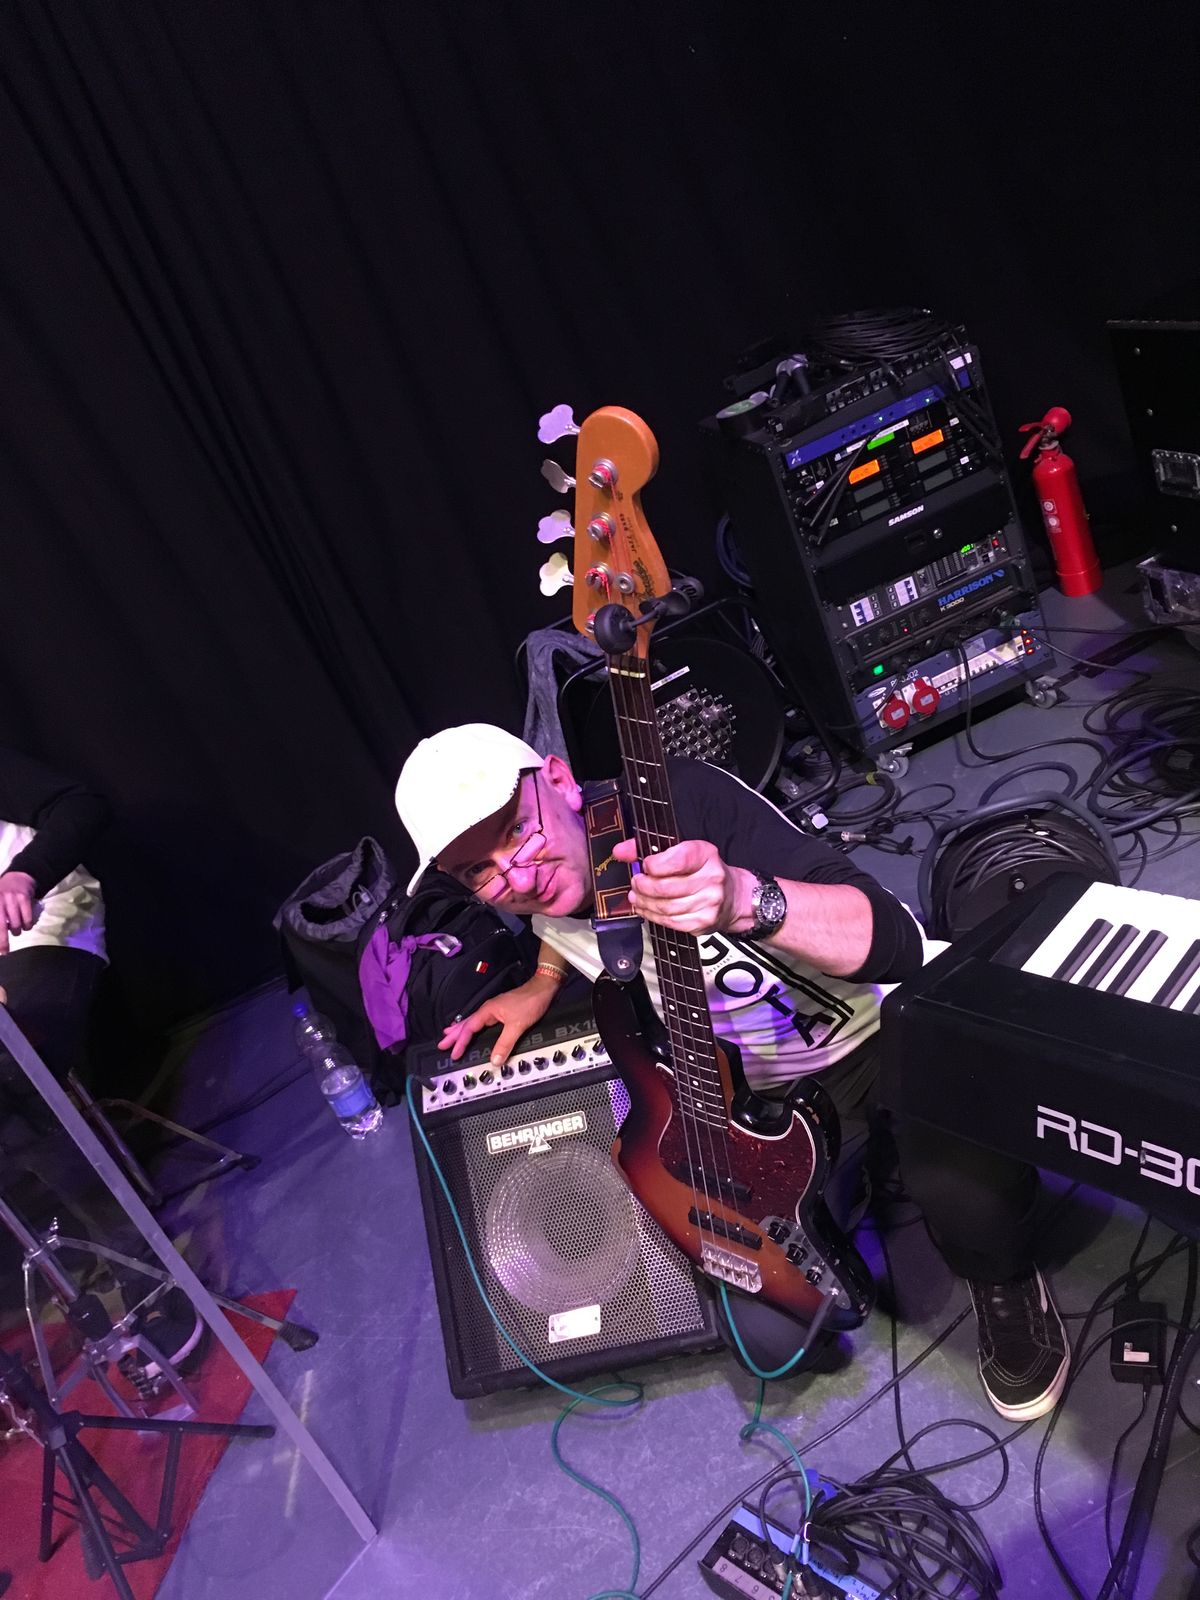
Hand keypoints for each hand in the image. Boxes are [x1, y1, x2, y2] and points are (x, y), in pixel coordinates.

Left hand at [0, 871, 36, 955]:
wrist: (19, 877)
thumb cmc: (3, 895)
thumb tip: (0, 936)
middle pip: (0, 927)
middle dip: (3, 942)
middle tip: (5, 952)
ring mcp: (11, 899)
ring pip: (15, 924)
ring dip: (17, 931)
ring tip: (17, 928)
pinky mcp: (24, 898)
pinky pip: (27, 919)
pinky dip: (27, 925)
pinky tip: (26, 925)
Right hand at [437, 971, 562, 1064]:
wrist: (543, 989)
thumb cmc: (530, 1002)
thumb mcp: (517, 1025)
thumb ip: (505, 1043)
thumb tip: (494, 1060)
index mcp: (488, 1011)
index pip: (469, 1028)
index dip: (460, 1042)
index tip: (453, 1053)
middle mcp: (488, 1009)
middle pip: (466, 1023)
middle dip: (454, 1035)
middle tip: (442, 1044)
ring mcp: (494, 1010)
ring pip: (472, 1021)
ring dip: (461, 1029)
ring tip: (449, 1035)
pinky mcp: (500, 1011)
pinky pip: (481, 1021)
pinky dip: (473, 1026)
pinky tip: (473, 1029)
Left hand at [613, 838, 749, 935]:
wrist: (733, 897)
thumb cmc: (703, 871)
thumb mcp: (684, 852)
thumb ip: (651, 849)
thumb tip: (620, 851)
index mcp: (706, 854)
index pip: (677, 859)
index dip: (654, 864)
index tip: (645, 866)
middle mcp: (711, 878)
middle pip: (666, 887)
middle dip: (644, 886)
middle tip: (636, 882)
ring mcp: (709, 903)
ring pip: (665, 906)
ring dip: (644, 902)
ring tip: (636, 896)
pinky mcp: (703, 922)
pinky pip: (670, 921)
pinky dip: (652, 916)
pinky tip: (646, 909)